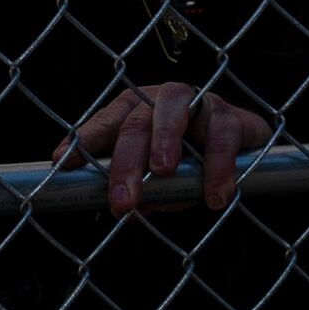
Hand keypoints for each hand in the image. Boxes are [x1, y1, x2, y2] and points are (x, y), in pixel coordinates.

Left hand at [57, 82, 271, 215]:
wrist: (244, 149)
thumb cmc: (189, 161)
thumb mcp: (157, 178)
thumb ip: (140, 189)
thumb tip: (124, 210)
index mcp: (137, 110)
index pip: (106, 123)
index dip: (86, 141)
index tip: (64, 162)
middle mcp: (163, 99)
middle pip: (136, 123)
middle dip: (126, 162)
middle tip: (122, 201)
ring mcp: (200, 103)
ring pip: (175, 112)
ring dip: (166, 140)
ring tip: (161, 172)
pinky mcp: (234, 117)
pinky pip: (223, 135)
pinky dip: (218, 165)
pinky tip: (215, 196)